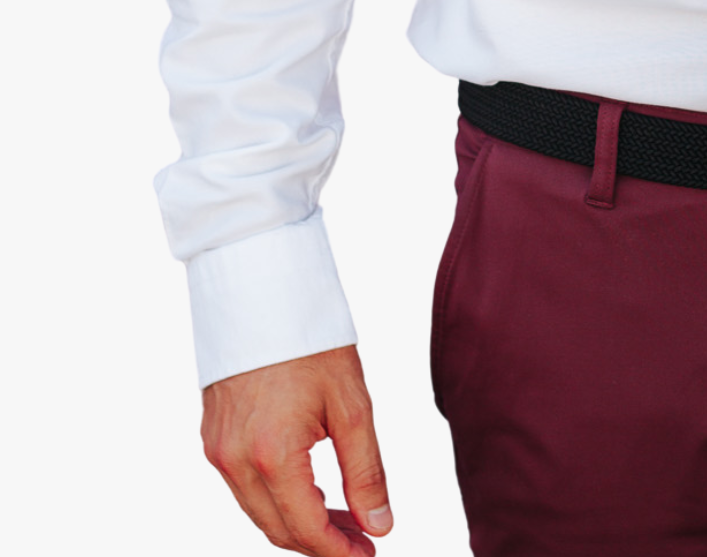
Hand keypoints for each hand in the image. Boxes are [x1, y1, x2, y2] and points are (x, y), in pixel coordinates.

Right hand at [201, 345, 391, 554]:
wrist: (262, 290)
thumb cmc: (311, 341)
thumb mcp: (352, 405)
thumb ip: (366, 472)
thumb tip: (380, 526)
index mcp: (273, 454)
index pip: (306, 529)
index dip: (339, 552)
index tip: (370, 554)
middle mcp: (235, 460)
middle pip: (279, 529)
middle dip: (321, 543)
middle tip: (362, 540)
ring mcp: (217, 450)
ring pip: (259, 512)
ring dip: (299, 523)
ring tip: (342, 518)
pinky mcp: (212, 437)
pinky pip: (243, 487)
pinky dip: (276, 498)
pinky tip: (308, 489)